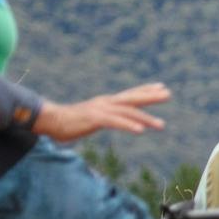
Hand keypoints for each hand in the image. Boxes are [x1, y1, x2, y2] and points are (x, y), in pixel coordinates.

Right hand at [35, 83, 171, 141]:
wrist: (50, 120)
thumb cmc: (69, 121)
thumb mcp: (91, 117)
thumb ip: (103, 117)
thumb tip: (109, 120)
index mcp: (105, 102)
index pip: (129, 95)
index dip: (145, 90)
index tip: (161, 87)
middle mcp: (105, 103)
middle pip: (132, 98)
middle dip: (151, 96)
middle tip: (168, 94)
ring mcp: (100, 110)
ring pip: (128, 113)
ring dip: (146, 119)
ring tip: (161, 125)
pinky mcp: (95, 119)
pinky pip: (115, 123)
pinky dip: (128, 126)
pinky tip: (140, 131)